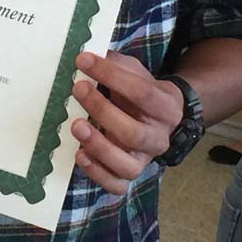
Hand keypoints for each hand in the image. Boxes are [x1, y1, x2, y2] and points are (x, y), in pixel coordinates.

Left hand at [71, 51, 184, 194]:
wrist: (160, 119)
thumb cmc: (141, 92)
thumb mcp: (136, 72)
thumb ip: (118, 64)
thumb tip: (91, 55)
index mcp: (165, 106)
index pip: (141, 92)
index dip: (111, 75)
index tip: (84, 60)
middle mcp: (159, 138)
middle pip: (133, 132)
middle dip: (102, 111)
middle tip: (78, 89)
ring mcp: (145, 160)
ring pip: (127, 165)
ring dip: (98, 146)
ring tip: (76, 126)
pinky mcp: (130, 175)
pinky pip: (117, 185)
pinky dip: (97, 173)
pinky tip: (80, 155)